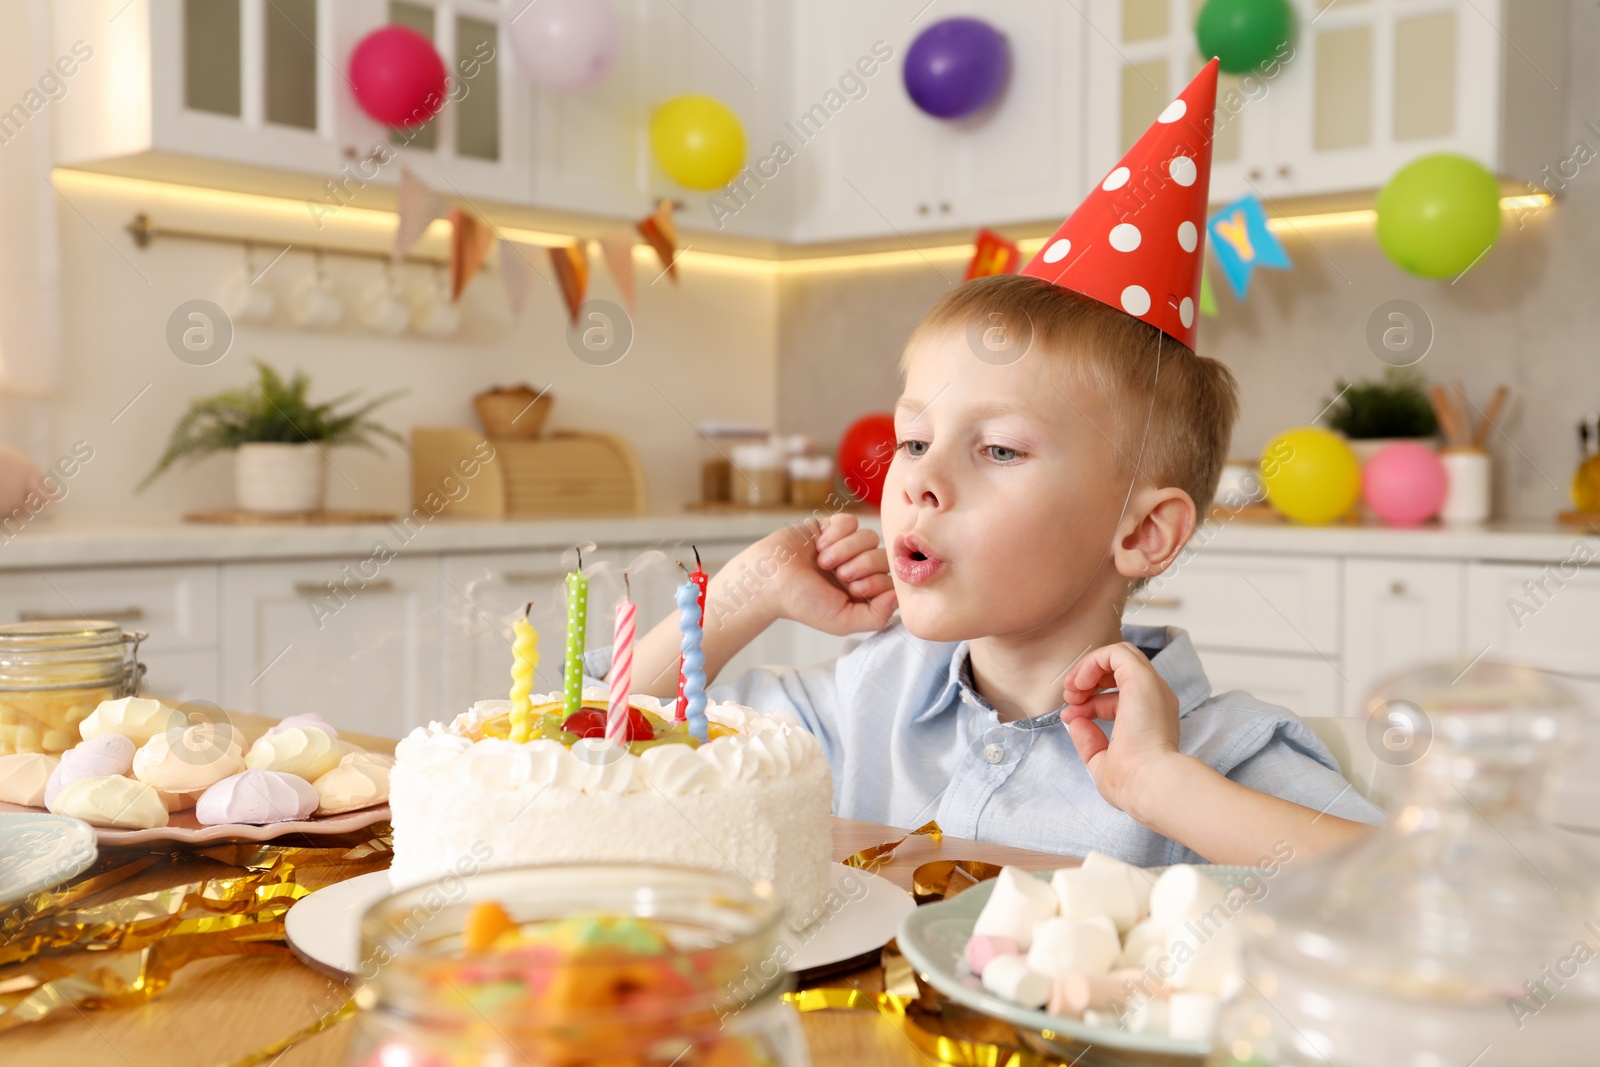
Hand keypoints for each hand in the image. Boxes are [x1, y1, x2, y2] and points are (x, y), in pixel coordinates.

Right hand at [720, 514, 896, 635]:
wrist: (769, 579)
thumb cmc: (802, 603)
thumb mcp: (842, 621)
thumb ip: (876, 617)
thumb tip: (899, 596)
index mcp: (864, 591)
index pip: (893, 579)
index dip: (877, 581)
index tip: (852, 590)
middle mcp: (858, 567)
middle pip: (884, 555)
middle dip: (862, 565)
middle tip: (839, 575)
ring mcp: (846, 546)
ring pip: (869, 536)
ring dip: (845, 550)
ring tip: (823, 561)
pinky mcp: (831, 526)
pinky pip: (851, 521)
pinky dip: (836, 533)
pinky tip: (818, 546)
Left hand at [1060, 642, 1183, 817]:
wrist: (1150, 783)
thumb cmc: (1132, 782)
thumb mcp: (1103, 764)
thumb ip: (1090, 742)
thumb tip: (1076, 723)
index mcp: (1150, 720)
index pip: (1118, 698)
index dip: (1090, 704)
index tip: (1070, 717)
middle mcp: (1154, 700)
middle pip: (1120, 672)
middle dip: (1088, 680)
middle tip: (1069, 698)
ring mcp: (1151, 687)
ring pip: (1120, 655)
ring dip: (1089, 667)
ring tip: (1072, 688)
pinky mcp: (1142, 678)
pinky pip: (1116, 653)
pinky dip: (1093, 662)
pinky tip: (1080, 682)